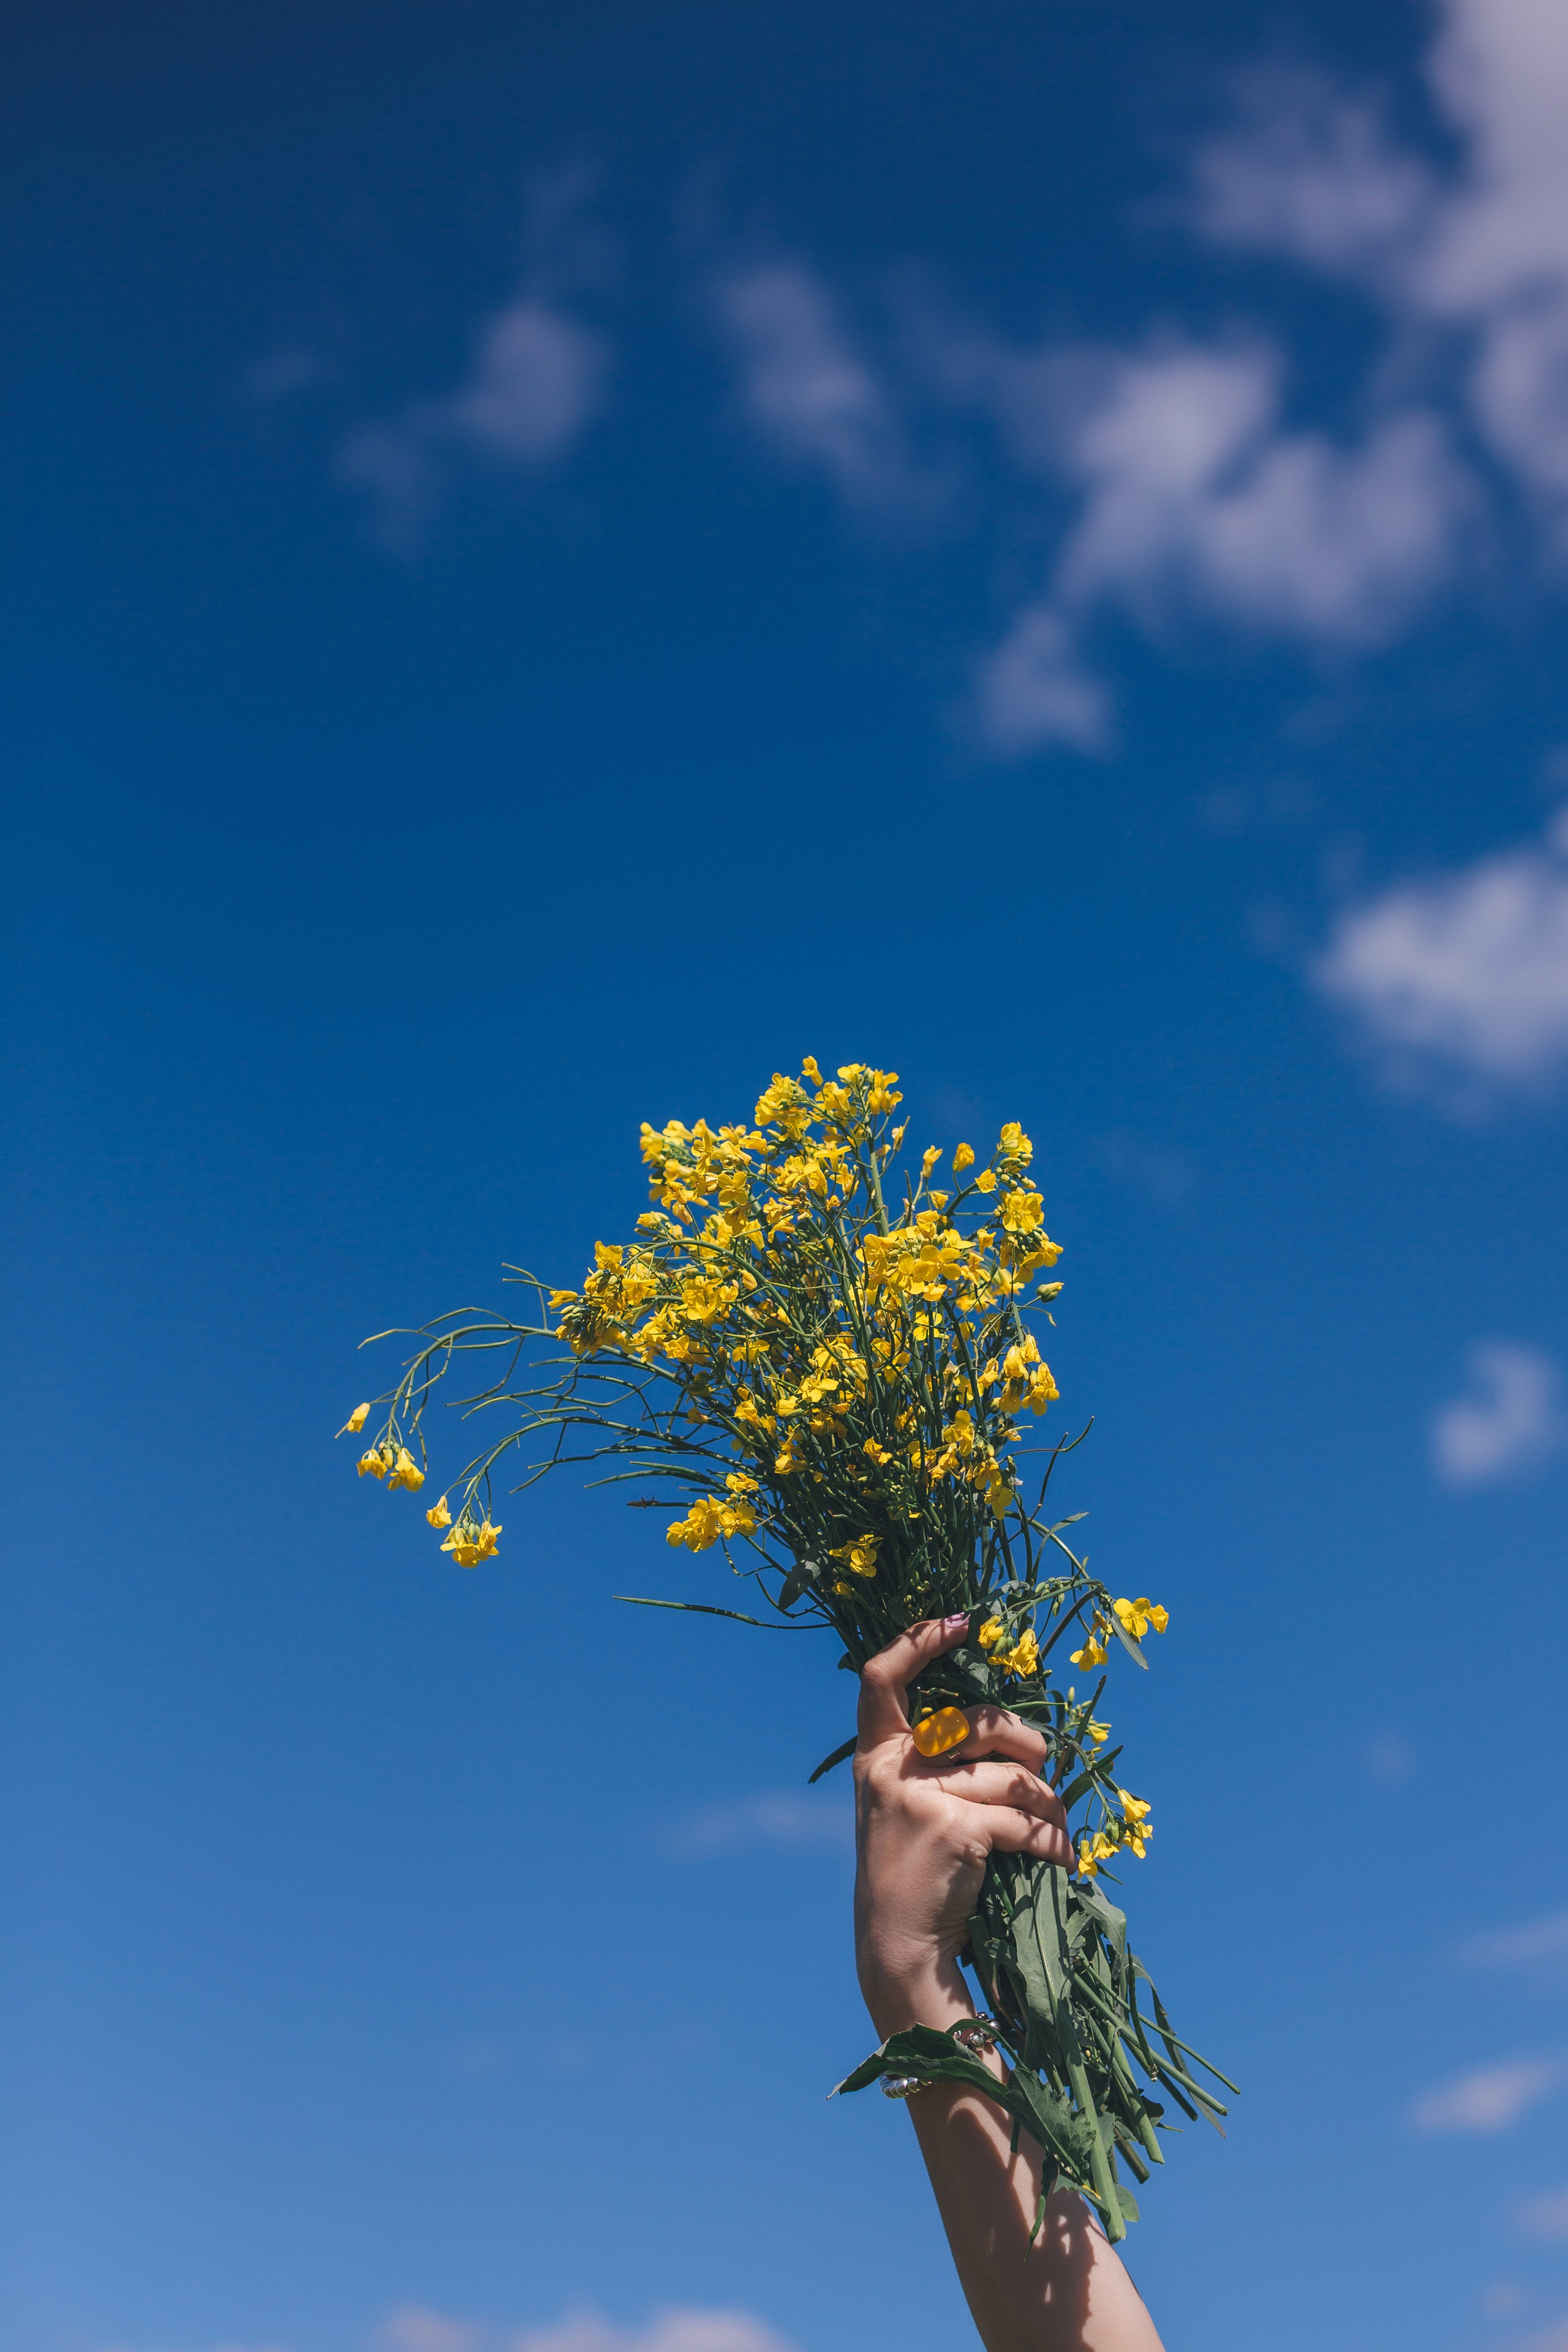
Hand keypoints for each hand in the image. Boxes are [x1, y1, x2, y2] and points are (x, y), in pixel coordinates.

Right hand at [853, 1613, 1072, 2039]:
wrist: (898, 1947)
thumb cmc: (913, 1875)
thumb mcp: (902, 1808)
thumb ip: (932, 1765)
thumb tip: (1006, 1731)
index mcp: (874, 1756)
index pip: (879, 1677)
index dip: (918, 1641)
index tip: (960, 1622)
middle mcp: (892, 1768)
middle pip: (977, 1720)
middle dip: (1026, 1740)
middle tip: (1044, 1768)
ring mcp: (921, 1797)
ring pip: (1012, 1776)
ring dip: (1049, 1804)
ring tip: (1059, 1826)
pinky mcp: (956, 1829)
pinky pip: (1024, 1820)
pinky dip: (1052, 1841)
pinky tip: (1062, 1858)